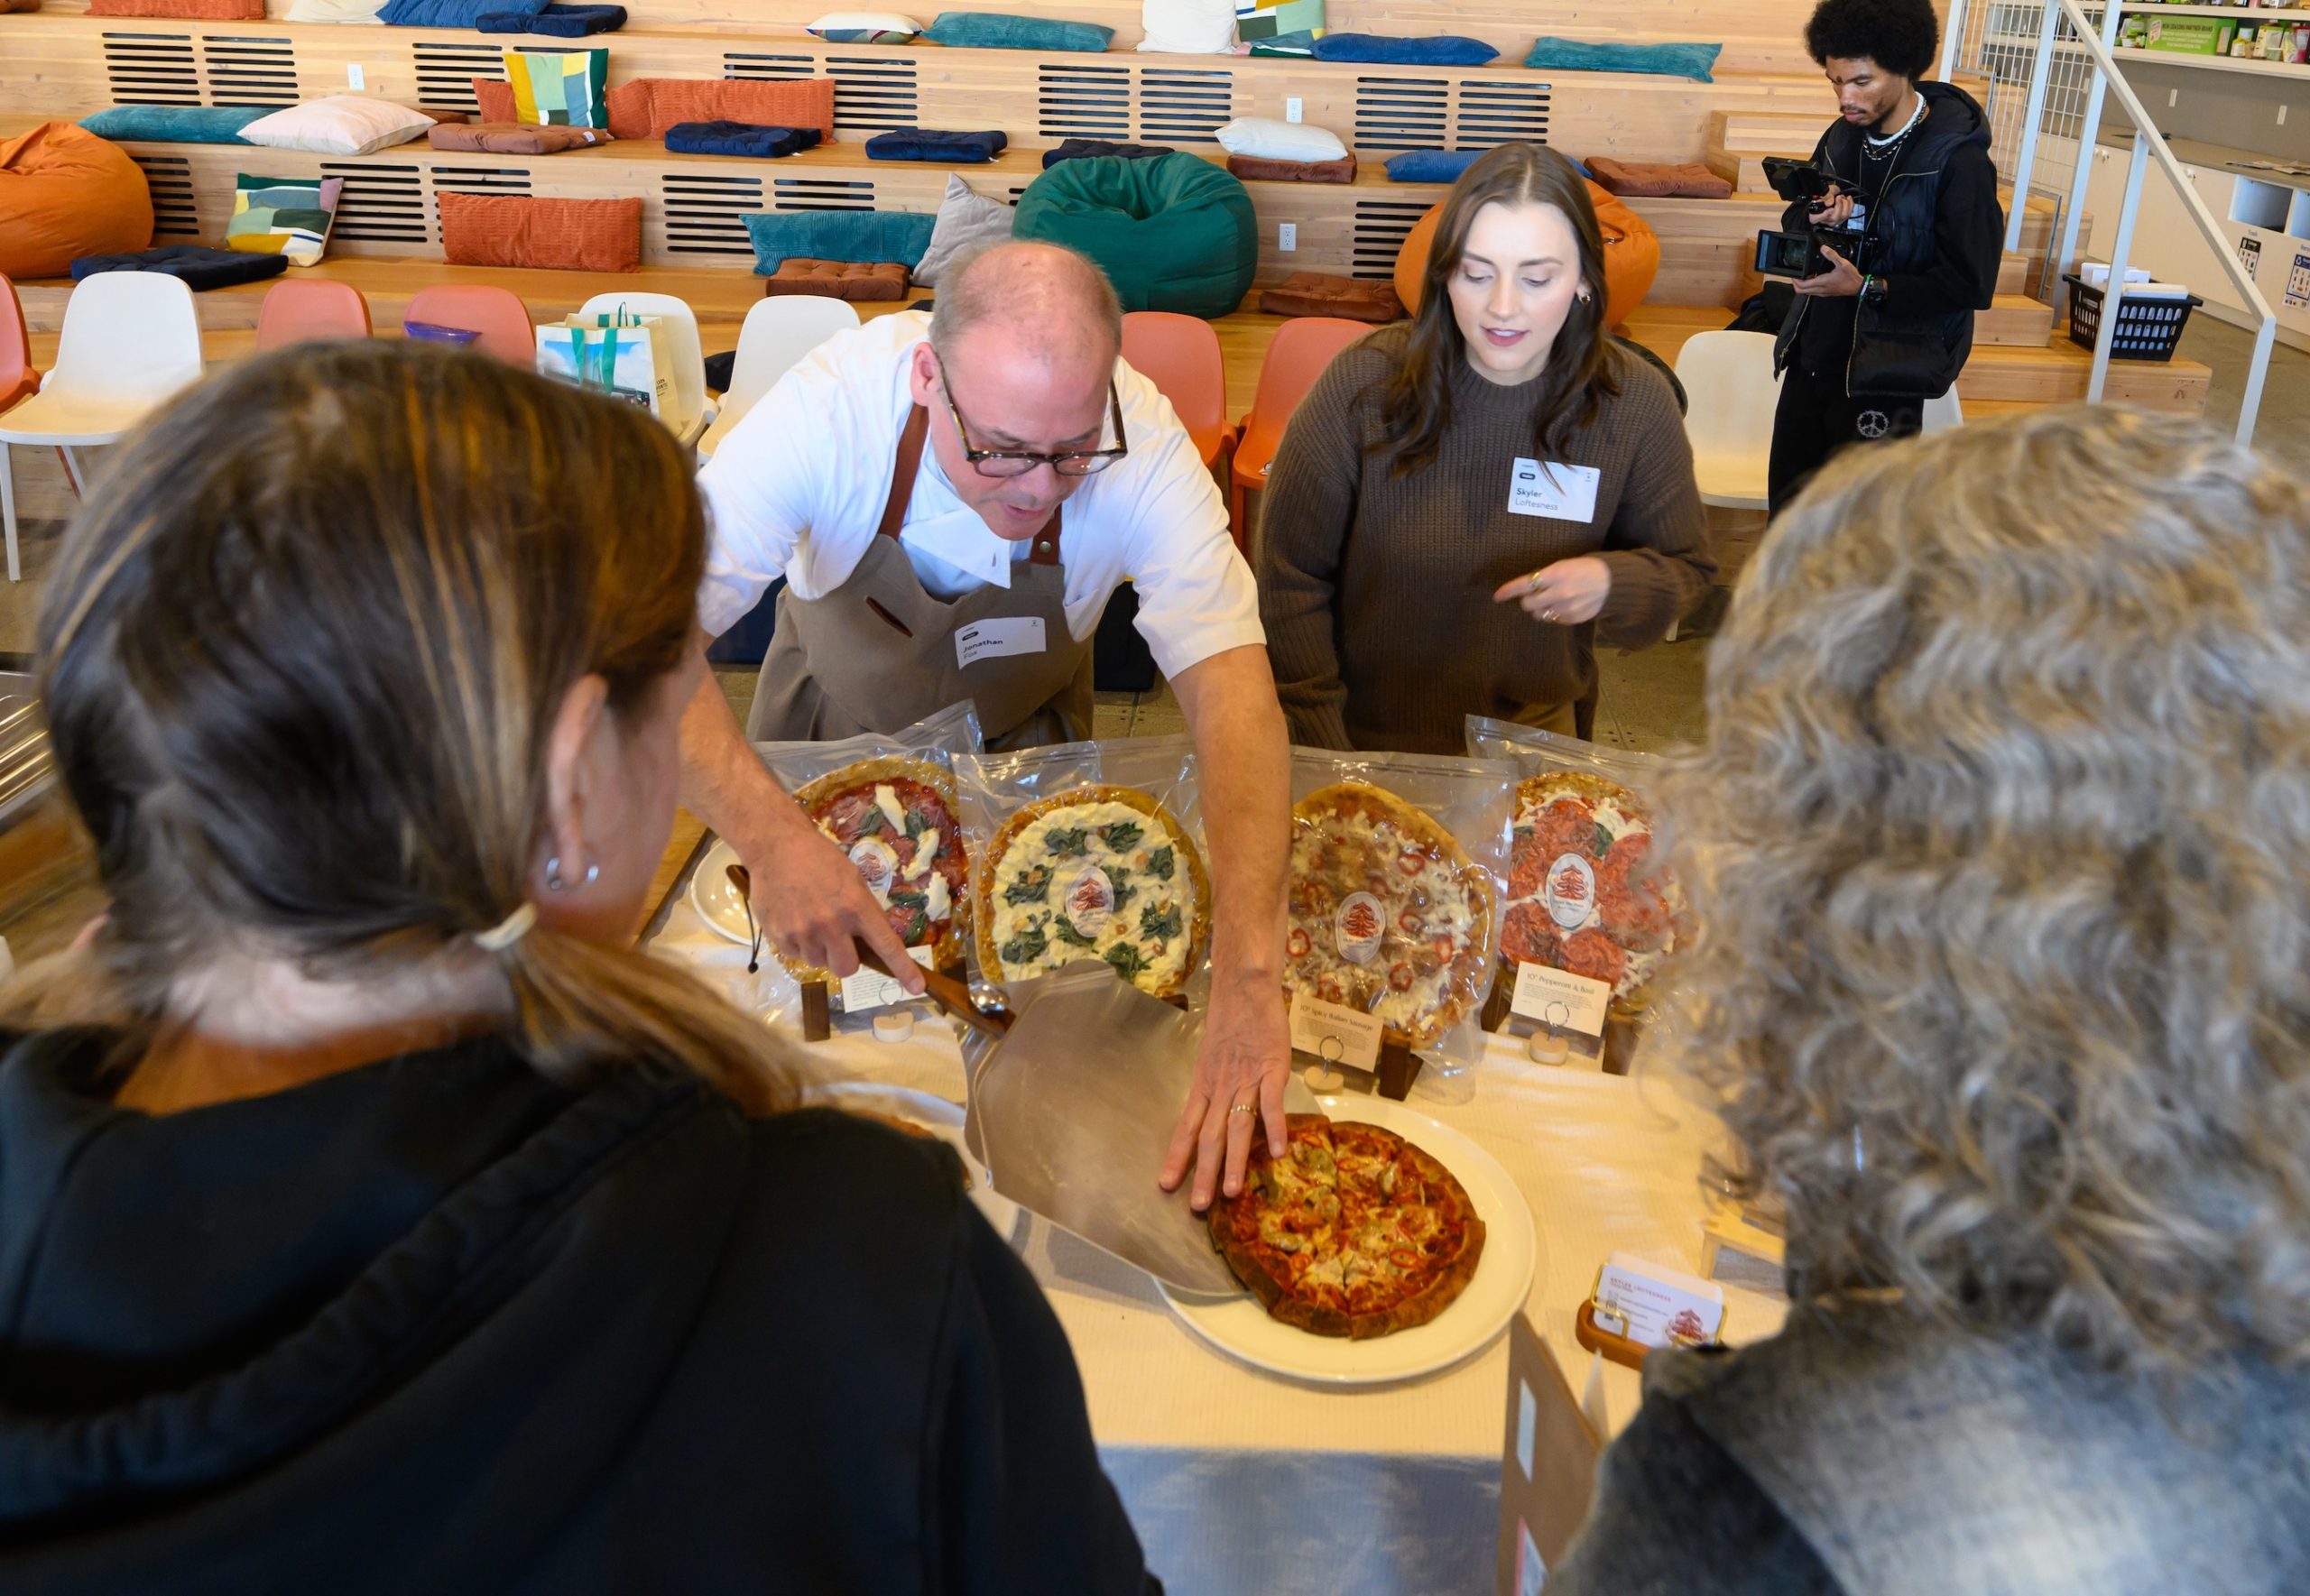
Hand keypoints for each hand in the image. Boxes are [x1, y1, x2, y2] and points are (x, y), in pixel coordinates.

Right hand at [742, 818, 923, 991]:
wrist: (777, 846)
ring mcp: (803, 932)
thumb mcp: (852, 879)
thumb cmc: (820, 859)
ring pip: (820, 963)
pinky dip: (798, 944)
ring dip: (820, 950)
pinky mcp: (780, 936)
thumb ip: (863, 911)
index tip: (916, 987)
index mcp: (856, 906)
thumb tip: (872, 942)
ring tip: (811, 921)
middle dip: (846, 960)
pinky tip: (794, 918)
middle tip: (839, 941)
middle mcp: (831, 923)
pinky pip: (797, 956)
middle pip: (847, 968)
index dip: (903, 968)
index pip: (885, 944)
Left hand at [1159, 970, 1289, 1210]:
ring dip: (1233, 1161)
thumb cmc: (1230, 1024)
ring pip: (1237, 1127)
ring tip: (1231, 1192)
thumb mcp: (1212, 1059)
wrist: (1244, 990)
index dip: (1176, 1156)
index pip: (1186, 1127)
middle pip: (1209, 1136)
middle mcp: (1220, 1088)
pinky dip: (1274, 1129)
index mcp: (1204, 1086)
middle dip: (1203, 1172)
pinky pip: (1271, 1104)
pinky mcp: (1271, 1069)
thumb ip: (1215, 1088)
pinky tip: (1277, 1153)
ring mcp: (1246, 1080)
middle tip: (1199, 1205)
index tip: (1165, 1184)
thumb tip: (1216, 1115)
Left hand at [1494, 556, 1610, 625]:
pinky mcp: (1573, 619)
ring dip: (1540, 609)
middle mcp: (1559, 593)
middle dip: (1528, 601)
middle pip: (1528, 605)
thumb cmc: (1584, 569)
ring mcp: (1566, 608)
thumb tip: (1527, 590)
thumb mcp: (1563, 566)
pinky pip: (1554, 620)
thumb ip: (1545, 577)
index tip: (1497, 596)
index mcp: (1555, 574)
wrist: (1611, 582)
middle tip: (1535, 596)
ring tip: (1552, 601)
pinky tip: (1565, 606)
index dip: (1509, 591)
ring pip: (1540, 615)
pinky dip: (1555, 614)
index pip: (1525, 584)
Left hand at [1795, 245, 1864, 298]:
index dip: (1795, 280)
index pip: (1802, 285)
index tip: (1793, 273)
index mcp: (1822, 282)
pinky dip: (1809, 286)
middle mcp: (1820, 290)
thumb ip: (1832, 255)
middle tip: (1796, 275)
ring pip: (1806, 292)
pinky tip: (1814, 278)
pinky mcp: (1825, 293)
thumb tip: (1823, 248)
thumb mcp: (1843, 263)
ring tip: (1804, 275)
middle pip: (1801, 291)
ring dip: (1802, 285)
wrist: (1858, 287)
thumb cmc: (1851, 277)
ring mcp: (1822, 293)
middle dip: (1795, 284)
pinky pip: (1813, 292)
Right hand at [1808, 192, 1854, 227]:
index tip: (1830, 209)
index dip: (1824, 215)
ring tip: (1842, 197)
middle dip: (1839, 205)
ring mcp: (1833, 220)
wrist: (1830, 194)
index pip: (1816, 219)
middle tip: (1838, 197)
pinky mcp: (1841, 219)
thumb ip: (1826, 196)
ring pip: (1843, 216)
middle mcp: (1824, 220)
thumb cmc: (1826, 194)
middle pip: (1834, 218)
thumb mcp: (1825, 191)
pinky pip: (1849, 213)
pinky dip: (1850, 204)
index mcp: (1814, 214)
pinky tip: (1847, 199)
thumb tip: (1829, 203)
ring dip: (1845, 204)